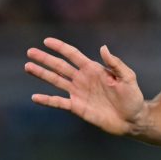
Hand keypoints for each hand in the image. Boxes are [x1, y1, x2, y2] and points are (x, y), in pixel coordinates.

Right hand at [25, 37, 145, 135]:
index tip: (47, 41)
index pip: (73, 55)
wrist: (132, 119)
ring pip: (56, 81)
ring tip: (28, 66)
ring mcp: (78, 93)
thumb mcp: (128, 77)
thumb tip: (103, 48)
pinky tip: (35, 97)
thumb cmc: (132, 96)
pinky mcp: (77, 107)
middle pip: (60, 66)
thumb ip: (115, 63)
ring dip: (42, 74)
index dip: (60, 48)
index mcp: (94, 69)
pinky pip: (59, 102)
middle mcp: (83, 79)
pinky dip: (47, 100)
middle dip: (45, 59)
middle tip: (30, 51)